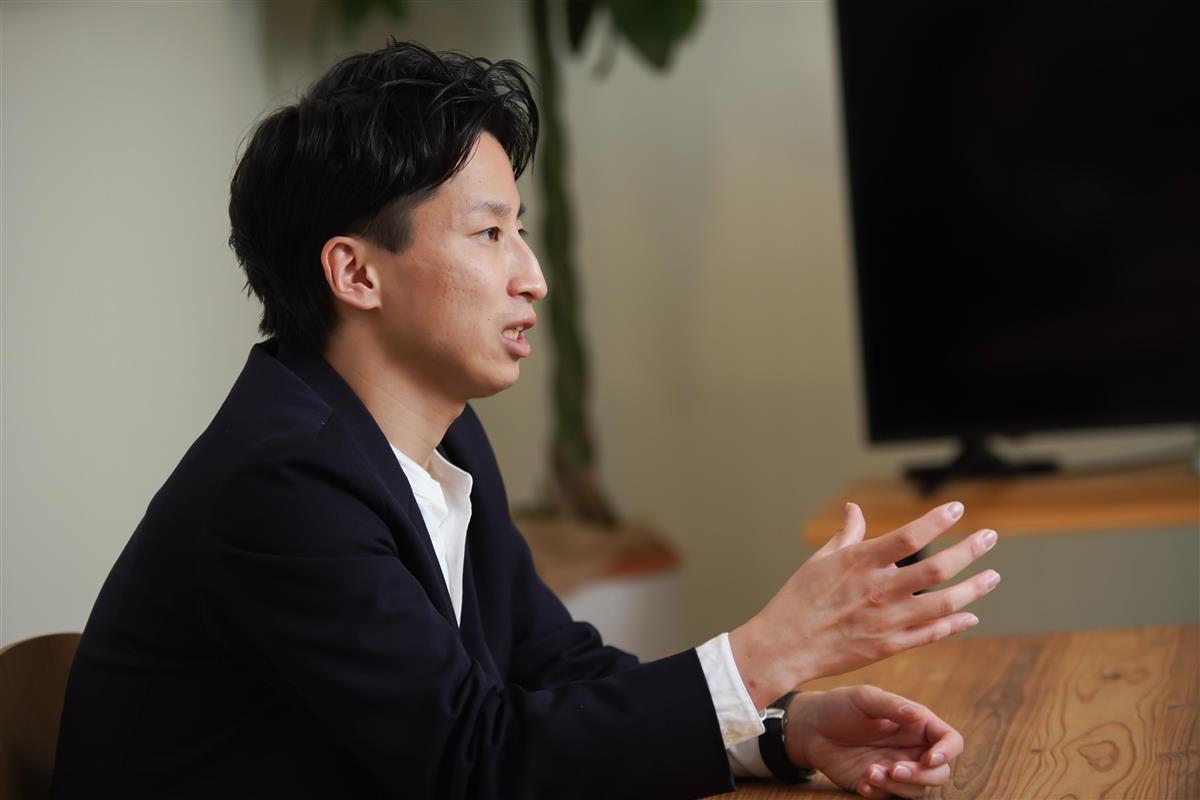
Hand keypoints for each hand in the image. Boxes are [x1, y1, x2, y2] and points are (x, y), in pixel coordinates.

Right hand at [731, 501, 998, 705]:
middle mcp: (879, 590)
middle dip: (969, 551)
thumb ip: (846, 534)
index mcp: (861, 562)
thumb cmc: (798, 599)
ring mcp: (887, 620)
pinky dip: (955, 624)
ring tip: (993, 577)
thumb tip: (854, 509)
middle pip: (937, 568)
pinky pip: (932, 634)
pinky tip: (970, 616)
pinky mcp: (890, 645)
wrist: (786, 646)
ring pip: (943, 604)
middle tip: (990, 537)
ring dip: (973, 589)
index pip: (908, 535)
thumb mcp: (820, 560)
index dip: (936, 520)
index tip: (957, 509)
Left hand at [785, 686, 962, 798]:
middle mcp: (913, 749)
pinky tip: (861, 782)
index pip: (950, 740)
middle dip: (921, 776)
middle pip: (939, 773)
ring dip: (896, 786)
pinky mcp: (881, 785)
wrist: (811, 729)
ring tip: (869, 771)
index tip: (929, 758)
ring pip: (917, 791)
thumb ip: (891, 707)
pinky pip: (891, 798)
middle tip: (893, 769)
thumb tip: (918, 716)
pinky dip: (879, 794)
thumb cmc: (840, 707)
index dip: (947, 752)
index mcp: (917, 724)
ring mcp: (898, 768)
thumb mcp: (863, 698)